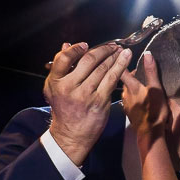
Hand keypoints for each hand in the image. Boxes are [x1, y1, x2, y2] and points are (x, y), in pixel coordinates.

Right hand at [44, 42, 132, 165]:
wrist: (71, 135)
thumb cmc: (64, 110)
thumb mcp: (54, 88)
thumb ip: (60, 67)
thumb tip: (66, 45)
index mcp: (55, 82)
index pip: (63, 58)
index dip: (76, 48)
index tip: (86, 44)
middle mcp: (69, 87)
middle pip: (87, 61)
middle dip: (102, 50)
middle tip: (111, 46)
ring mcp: (85, 94)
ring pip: (102, 68)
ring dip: (113, 57)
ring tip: (120, 50)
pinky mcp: (99, 101)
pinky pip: (112, 79)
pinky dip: (120, 66)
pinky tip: (125, 58)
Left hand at [120, 51, 169, 152]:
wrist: (150, 134)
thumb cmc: (154, 111)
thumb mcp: (156, 89)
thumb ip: (151, 72)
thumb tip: (147, 54)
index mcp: (131, 86)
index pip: (120, 69)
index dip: (119, 59)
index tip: (121, 52)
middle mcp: (124, 94)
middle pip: (123, 79)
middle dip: (128, 72)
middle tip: (137, 68)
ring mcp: (125, 103)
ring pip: (126, 88)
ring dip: (130, 84)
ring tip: (139, 81)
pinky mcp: (128, 111)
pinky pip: (128, 97)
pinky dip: (132, 93)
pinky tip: (139, 95)